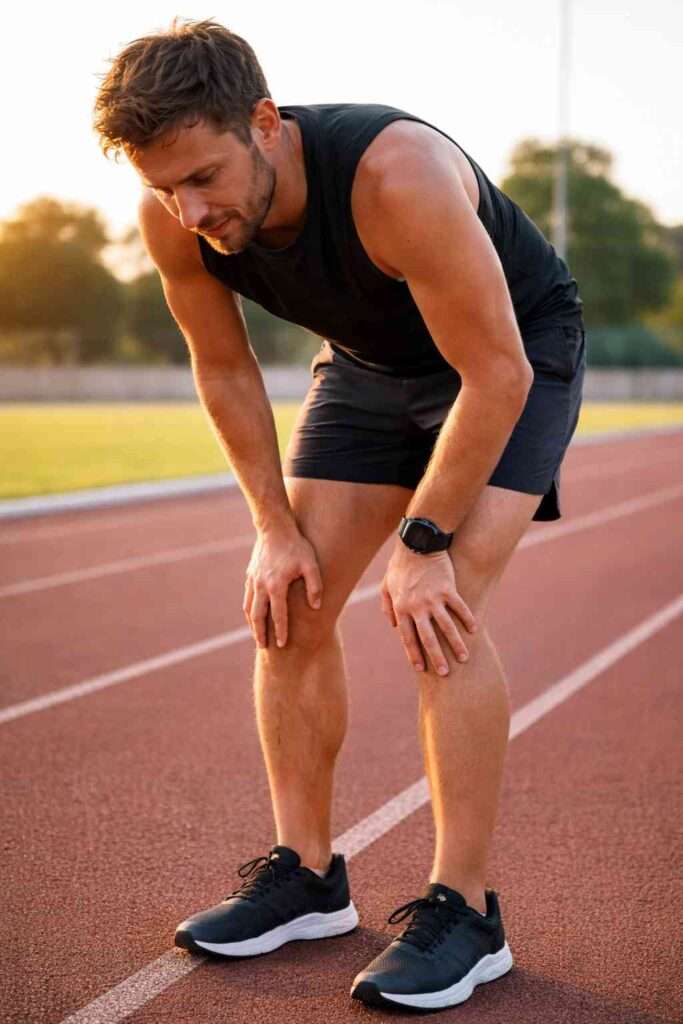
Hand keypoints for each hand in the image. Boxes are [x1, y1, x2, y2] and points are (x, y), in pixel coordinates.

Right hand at [243, 526, 322, 648]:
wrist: (274, 527)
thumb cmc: (296, 545)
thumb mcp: (311, 564)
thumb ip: (315, 586)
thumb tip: (316, 606)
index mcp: (276, 586)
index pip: (278, 615)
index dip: (281, 631)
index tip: (282, 644)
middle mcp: (261, 586)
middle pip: (257, 616)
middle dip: (260, 633)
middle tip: (263, 646)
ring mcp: (253, 580)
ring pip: (249, 607)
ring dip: (252, 623)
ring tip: (256, 634)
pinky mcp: (250, 574)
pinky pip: (247, 596)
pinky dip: (249, 608)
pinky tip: (253, 613)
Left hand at [380, 544, 476, 675]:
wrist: (416, 543)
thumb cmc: (399, 565)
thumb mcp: (386, 586)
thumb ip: (388, 607)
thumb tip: (392, 627)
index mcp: (401, 608)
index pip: (408, 638)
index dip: (414, 654)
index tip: (421, 669)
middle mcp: (417, 607)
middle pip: (428, 638)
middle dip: (437, 658)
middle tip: (445, 674)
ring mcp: (434, 598)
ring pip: (447, 627)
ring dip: (456, 644)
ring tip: (464, 658)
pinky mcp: (448, 589)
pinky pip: (460, 608)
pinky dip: (467, 620)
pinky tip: (474, 630)